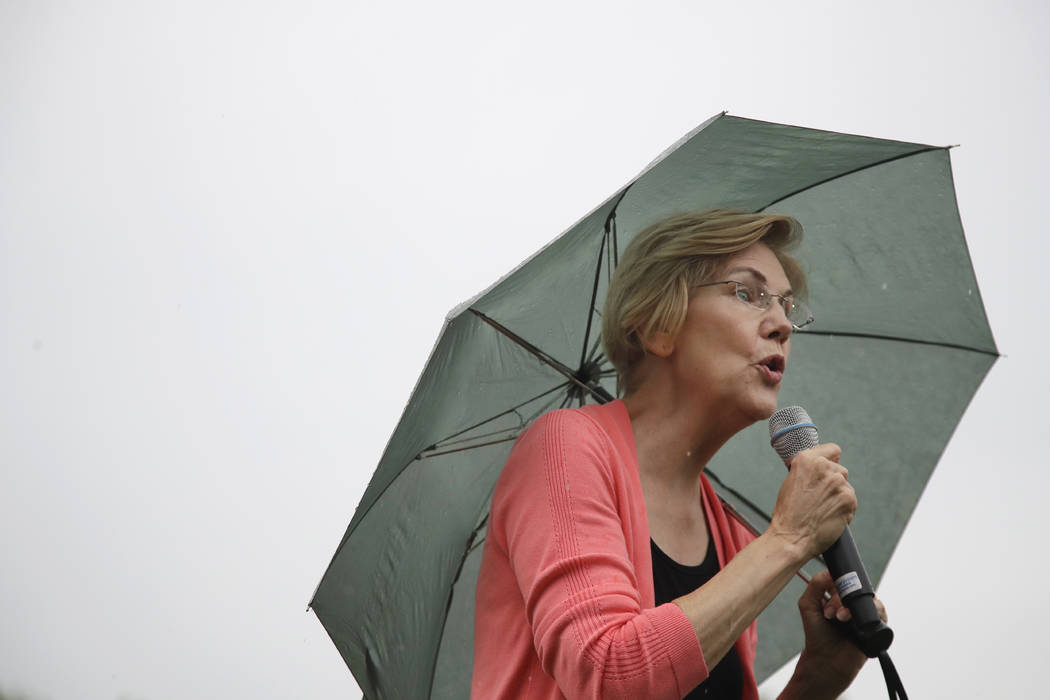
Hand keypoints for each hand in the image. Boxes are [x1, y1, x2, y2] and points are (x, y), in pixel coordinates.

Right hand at [768, 443, 855, 561]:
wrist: (791, 537)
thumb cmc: (788, 514)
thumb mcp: (791, 481)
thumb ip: (808, 469)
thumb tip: (822, 465)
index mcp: (806, 460)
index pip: (833, 449)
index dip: (831, 460)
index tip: (828, 469)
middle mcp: (823, 467)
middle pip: (840, 469)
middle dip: (833, 482)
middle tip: (819, 497)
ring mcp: (837, 482)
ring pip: (846, 486)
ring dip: (839, 496)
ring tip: (823, 508)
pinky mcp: (848, 498)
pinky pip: (851, 500)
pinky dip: (844, 509)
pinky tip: (830, 516)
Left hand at [779, 570, 888, 698]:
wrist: (826, 660)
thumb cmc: (817, 635)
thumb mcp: (808, 605)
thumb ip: (815, 585)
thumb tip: (829, 571)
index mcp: (839, 597)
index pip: (844, 580)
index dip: (837, 582)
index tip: (829, 590)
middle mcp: (853, 605)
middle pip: (856, 589)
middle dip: (841, 598)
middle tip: (830, 612)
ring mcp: (865, 615)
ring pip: (868, 599)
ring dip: (851, 608)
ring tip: (838, 619)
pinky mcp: (876, 627)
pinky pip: (881, 612)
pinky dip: (870, 612)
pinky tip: (854, 622)